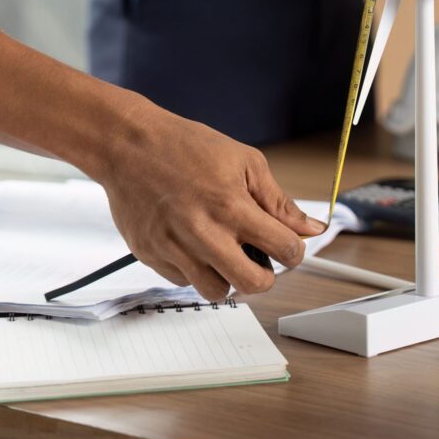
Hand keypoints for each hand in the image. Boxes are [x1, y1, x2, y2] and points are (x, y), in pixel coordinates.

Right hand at [100, 102, 326, 301]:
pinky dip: (195, 269)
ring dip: (228, 277)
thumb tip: (309, 227)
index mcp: (232, 207)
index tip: (289, 247)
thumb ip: (279, 201)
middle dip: (265, 275)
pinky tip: (194, 243)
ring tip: (224, 251)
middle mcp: (203, 233)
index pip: (285, 249)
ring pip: (217, 292)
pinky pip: (184, 281)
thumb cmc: (186, 147)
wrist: (129, 145)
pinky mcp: (151, 256)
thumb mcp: (245, 162)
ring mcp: (174, 249)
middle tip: (259, 259)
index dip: (295, 251)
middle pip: (253, 284)